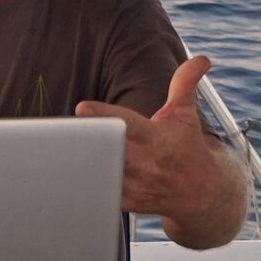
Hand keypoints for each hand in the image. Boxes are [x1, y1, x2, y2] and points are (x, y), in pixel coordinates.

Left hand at [75, 54, 239, 228]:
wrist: (204, 192)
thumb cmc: (188, 148)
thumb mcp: (186, 115)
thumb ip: (184, 84)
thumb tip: (201, 58)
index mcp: (155, 138)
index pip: (127, 124)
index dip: (105, 115)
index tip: (82, 107)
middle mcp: (144, 162)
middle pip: (109, 151)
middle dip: (88, 142)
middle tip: (63, 132)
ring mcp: (135, 185)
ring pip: (102, 175)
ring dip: (82, 164)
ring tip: (56, 153)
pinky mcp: (127, 202)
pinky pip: (101, 194)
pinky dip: (85, 185)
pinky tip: (66, 175)